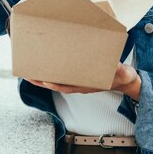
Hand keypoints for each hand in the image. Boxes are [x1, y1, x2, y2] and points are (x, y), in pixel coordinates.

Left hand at [26, 63, 140, 100]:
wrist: (124, 80)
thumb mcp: (124, 73)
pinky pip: (61, 75)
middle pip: (57, 84)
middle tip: (28, 74)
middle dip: (42, 80)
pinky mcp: (78, 76)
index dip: (56, 84)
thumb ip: (121, 70)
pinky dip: (52, 72)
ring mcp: (78, 81)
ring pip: (56, 80)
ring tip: (29, 72)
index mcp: (87, 85)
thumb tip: (117, 67)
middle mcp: (79, 84)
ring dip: (42, 77)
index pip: (68, 86)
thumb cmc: (123, 77)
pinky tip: (44, 66)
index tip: (45, 81)